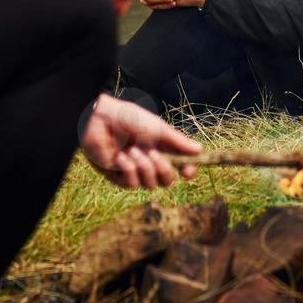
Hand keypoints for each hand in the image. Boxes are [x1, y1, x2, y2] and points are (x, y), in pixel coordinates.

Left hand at [80, 94, 201, 188]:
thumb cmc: (129, 118)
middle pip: (166, 181)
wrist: (102, 119)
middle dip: (163, 169)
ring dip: (143, 166)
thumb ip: (178, 142)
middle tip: (154, 154)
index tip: (189, 172)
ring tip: (133, 150)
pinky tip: (120, 155)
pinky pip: (131, 184)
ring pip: (150, 185)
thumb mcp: (158, 128)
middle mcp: (149, 162)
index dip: (187, 171)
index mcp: (161, 149)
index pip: (179, 167)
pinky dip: (128, 169)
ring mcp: (133, 171)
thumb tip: (200, 150)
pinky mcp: (117, 176)